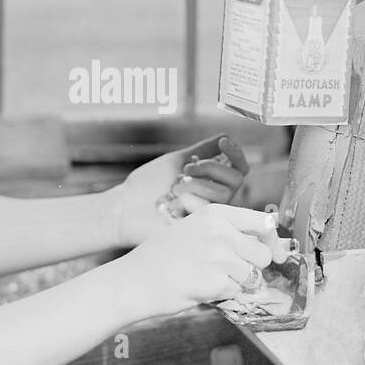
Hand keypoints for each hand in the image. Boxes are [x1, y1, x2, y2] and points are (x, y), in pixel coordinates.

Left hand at [107, 134, 250, 246]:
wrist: (126, 207)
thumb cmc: (148, 185)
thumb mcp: (177, 161)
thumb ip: (202, 150)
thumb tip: (225, 136)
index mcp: (211, 182)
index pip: (239, 169)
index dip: (237, 154)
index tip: (223, 142)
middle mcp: (214, 199)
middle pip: (236, 179)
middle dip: (211, 168)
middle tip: (186, 170)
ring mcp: (208, 215)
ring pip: (222, 194)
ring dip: (196, 185)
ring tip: (174, 189)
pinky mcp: (199, 229)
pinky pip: (208, 210)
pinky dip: (188, 202)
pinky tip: (171, 207)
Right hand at [113, 204, 290, 318]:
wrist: (134, 280)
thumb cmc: (163, 257)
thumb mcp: (194, 229)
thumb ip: (228, 233)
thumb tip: (270, 246)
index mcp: (216, 214)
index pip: (264, 223)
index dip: (271, 241)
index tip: (271, 252)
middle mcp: (220, 231)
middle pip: (263, 254)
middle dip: (253, 268)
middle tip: (229, 272)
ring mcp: (218, 256)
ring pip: (251, 276)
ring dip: (236, 283)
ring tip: (208, 278)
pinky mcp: (214, 281)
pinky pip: (235, 292)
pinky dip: (222, 295)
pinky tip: (200, 288)